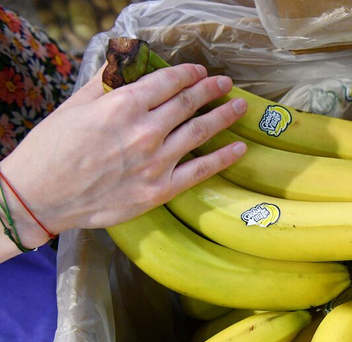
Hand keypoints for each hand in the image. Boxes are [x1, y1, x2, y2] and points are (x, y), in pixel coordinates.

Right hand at [0, 63, 247, 253]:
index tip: (200, 72)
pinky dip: (224, 158)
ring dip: (224, 116)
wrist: (41, 196)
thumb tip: (126, 64)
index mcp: (124, 105)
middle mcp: (146, 131)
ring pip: (200, 132)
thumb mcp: (75, 105)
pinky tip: (240, 149)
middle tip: (226, 85)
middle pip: (189, 103)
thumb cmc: (53, 149)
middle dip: (211, 90)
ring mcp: (156, 162)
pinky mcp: (160, 190)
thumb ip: (107, 83)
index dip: (189, 74)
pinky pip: (201, 171)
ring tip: (240, 107)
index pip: (168, 81)